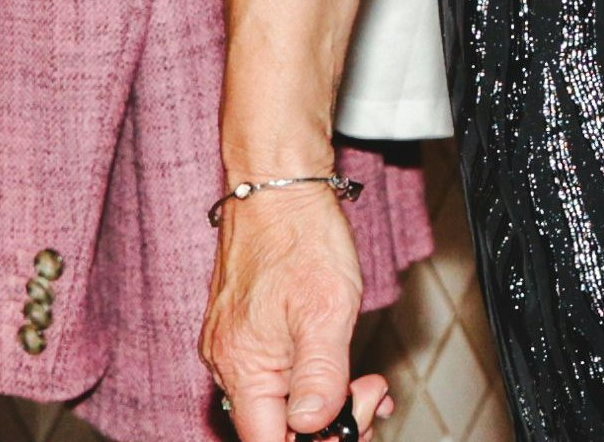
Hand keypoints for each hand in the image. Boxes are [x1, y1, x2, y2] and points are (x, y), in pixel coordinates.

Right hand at [202, 183, 390, 441]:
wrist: (279, 187)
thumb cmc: (302, 238)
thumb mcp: (327, 310)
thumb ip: (320, 375)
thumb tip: (313, 426)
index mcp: (243, 368)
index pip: (268, 440)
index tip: (354, 422)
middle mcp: (229, 363)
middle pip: (275, 426)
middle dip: (331, 421)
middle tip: (373, 394)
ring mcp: (235, 346)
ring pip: (279, 400)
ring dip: (327, 401)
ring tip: (369, 385)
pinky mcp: (247, 330)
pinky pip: (276, 373)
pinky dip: (313, 378)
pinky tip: (345, 370)